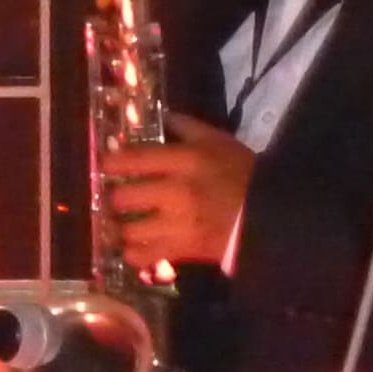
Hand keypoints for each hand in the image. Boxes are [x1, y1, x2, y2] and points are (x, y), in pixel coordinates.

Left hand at [94, 115, 250, 269]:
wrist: (267, 214)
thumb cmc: (241, 173)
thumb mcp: (217, 140)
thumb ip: (186, 126)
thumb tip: (160, 115)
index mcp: (183, 161)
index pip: (133, 160)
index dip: (110, 163)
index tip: (104, 165)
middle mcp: (174, 193)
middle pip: (122, 198)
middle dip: (115, 197)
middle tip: (117, 197)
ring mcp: (176, 225)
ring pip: (127, 230)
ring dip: (121, 227)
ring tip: (123, 223)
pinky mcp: (181, 250)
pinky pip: (143, 256)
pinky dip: (134, 253)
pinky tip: (136, 246)